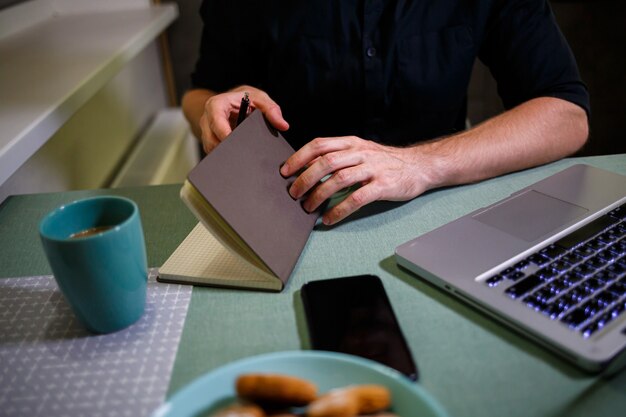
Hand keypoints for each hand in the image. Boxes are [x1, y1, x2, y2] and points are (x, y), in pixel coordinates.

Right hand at [198, 86, 288, 152]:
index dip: (224, 134)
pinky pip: (214, 151)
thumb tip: (283, 125)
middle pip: (211, 139)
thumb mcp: (260, 98)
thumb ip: (272, 109)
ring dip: (225, 154)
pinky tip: (237, 158)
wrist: (235, 101)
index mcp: (217, 105)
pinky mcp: (210, 141)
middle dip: (225, 149)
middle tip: (242, 156)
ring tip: (241, 157)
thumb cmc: (245, 98)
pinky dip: (224, 156)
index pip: (216, 121)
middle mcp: (207, 118)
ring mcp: (207, 131)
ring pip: (211, 148)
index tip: (235, 144)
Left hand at [280, 136, 433, 224]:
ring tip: (308, 208)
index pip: (320, 145)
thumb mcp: (361, 151)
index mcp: (352, 143)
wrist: (419, 166)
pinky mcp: (382, 186)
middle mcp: (360, 153)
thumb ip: (338, 156)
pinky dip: (339, 209)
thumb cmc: (385, 162)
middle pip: (325, 163)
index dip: (299, 157)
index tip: (285, 171)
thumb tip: (308, 168)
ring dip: (319, 195)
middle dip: (305, 179)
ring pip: (339, 179)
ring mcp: (372, 169)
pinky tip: (329, 218)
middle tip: (293, 194)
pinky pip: (356, 199)